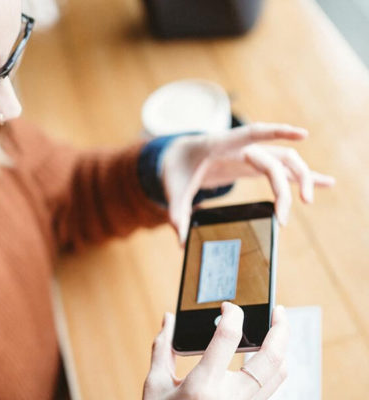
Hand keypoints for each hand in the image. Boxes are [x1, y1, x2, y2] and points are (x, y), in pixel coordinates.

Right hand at [143, 303, 288, 399]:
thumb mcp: (156, 385)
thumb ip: (163, 348)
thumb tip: (169, 319)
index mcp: (203, 386)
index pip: (228, 338)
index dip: (232, 314)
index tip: (228, 305)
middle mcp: (230, 398)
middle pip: (271, 358)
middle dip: (280, 329)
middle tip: (279, 310)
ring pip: (279, 375)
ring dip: (282, 349)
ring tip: (277, 330)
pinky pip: (272, 388)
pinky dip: (274, 367)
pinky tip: (265, 356)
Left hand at [160, 123, 335, 243]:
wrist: (179, 156)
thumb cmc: (177, 167)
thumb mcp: (172, 188)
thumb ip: (176, 212)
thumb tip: (181, 241)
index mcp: (221, 144)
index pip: (253, 134)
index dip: (277, 132)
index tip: (303, 134)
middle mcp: (242, 147)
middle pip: (274, 159)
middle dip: (284, 186)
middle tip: (284, 218)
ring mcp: (251, 155)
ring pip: (285, 161)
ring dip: (301, 178)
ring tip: (309, 201)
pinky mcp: (255, 165)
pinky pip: (283, 170)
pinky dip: (303, 176)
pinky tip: (326, 183)